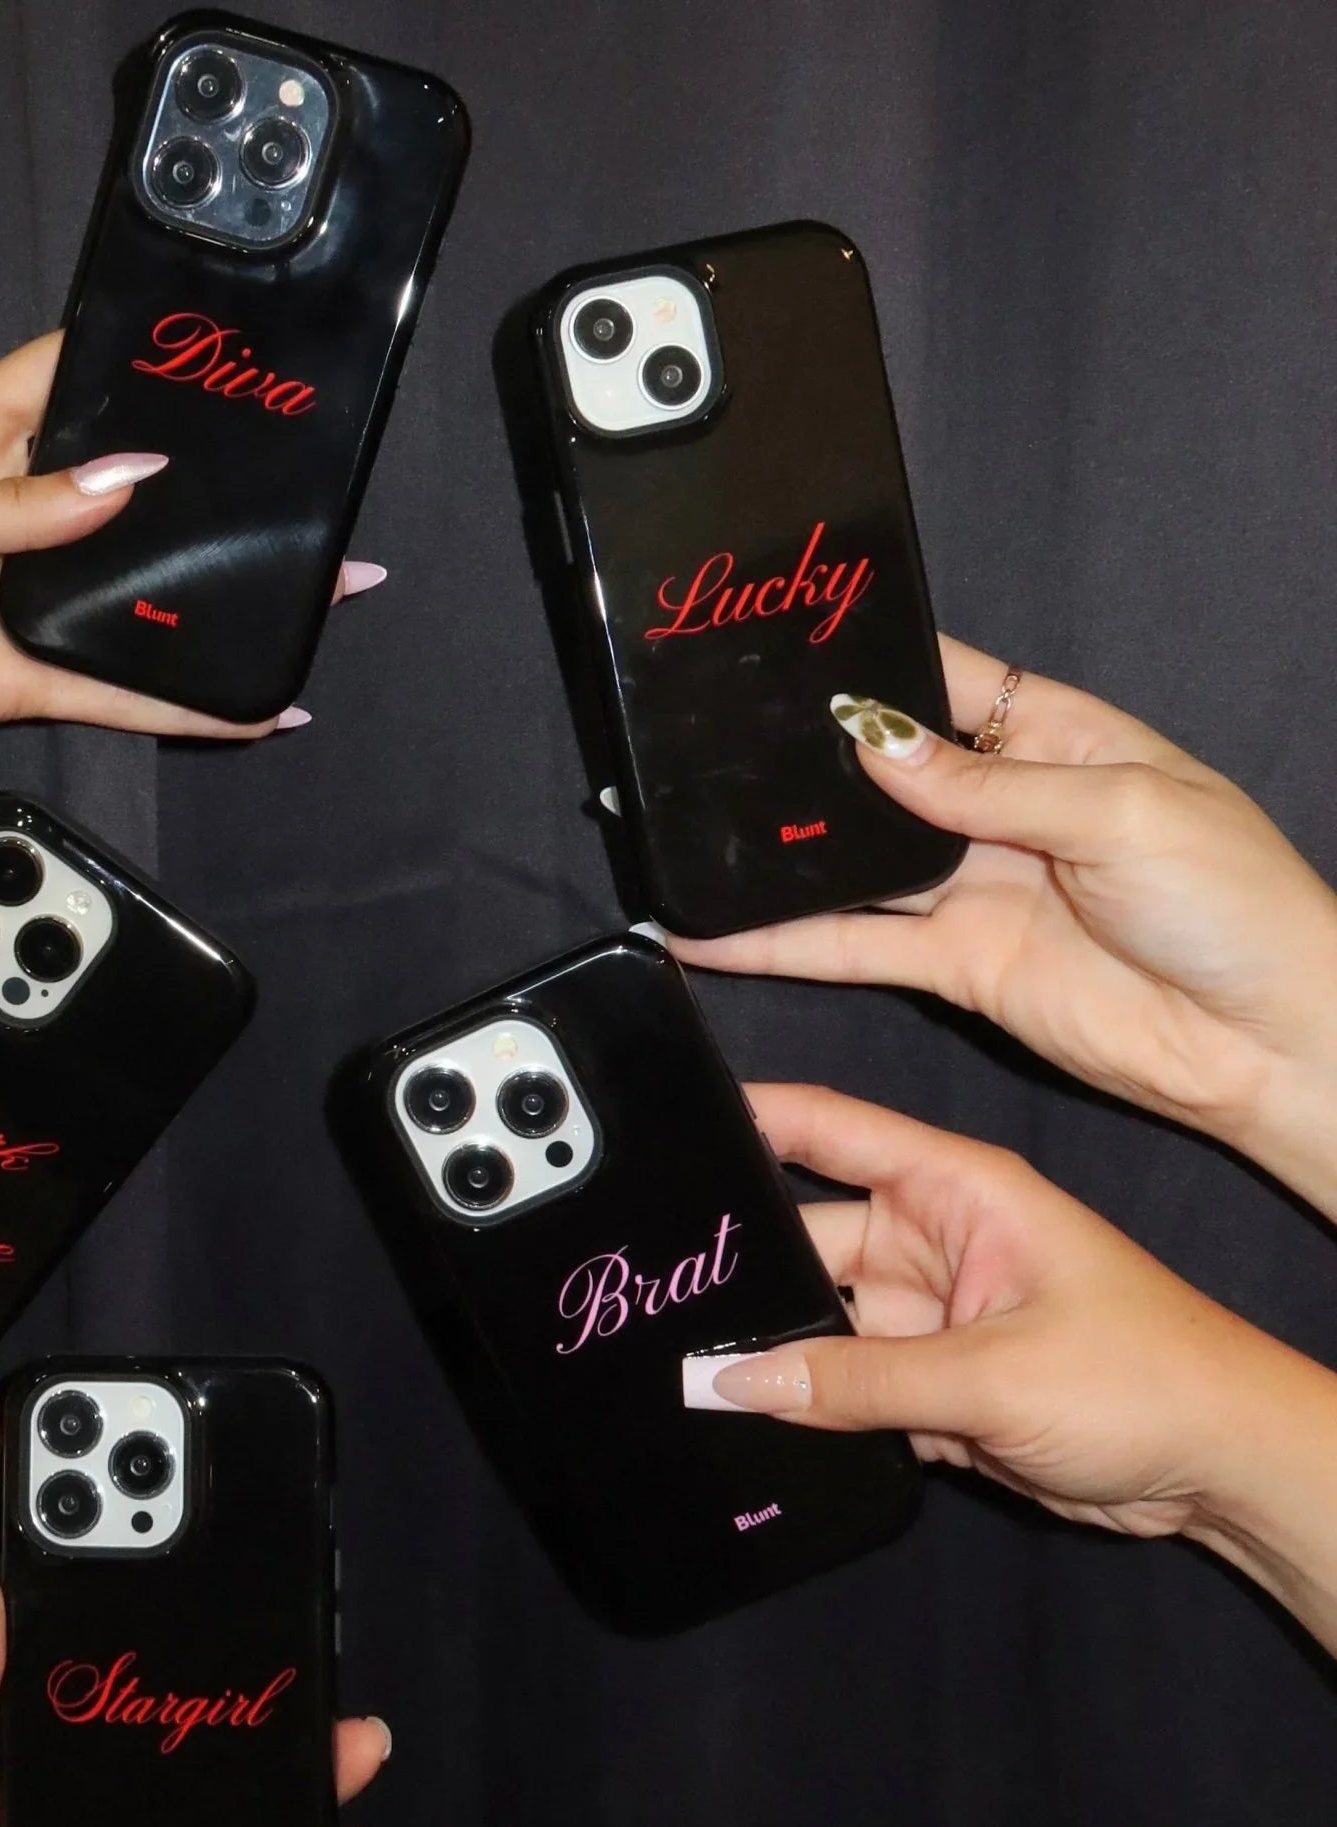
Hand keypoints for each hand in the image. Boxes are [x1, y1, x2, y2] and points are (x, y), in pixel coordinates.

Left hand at [0, 332, 384, 804]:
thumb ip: (13, 505)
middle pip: (114, 490)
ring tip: (306, 584)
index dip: (127, 364)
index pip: (53, 381)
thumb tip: (125, 480)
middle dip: (196, 484)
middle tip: (292, 476)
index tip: (213, 354)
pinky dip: (180, 701)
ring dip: (209, 593)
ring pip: (131, 591)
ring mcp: (14, 599)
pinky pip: (115, 685)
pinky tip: (249, 705)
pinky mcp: (20, 677)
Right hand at [667, 636, 1336, 1216]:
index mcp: (1059, 739)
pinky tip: (719, 936)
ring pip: (853, 863)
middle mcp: (1001, 808)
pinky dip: (782, 944)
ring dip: (781, 858)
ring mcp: (971, 888)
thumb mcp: (1122, 810)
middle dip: (808, 762)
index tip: (789, 651)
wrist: (1265, 1041)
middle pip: (882, 773)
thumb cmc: (1234, 904)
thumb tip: (878, 745)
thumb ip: (990, 785)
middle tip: (712, 750)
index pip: (949, 682)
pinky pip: (851, 946)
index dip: (877, 665)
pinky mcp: (951, 965)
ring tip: (694, 842)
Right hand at [684, 1087, 1336, 1654]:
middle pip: (804, 1237)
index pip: (826, 1128)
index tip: (661, 1118)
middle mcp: (931, 1240)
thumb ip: (854, 1381)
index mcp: (954, 1190)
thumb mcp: (992, 1374)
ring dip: (770, 1350)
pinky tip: (744, 1421)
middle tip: (646, 1287)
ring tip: (680, 1364)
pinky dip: (804, 1406)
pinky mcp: (931, 1385)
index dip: (747, 1114)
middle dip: (741, 1268)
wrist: (1227, 1471)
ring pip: (815, 1323)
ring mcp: (928, 1315)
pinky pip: (841, 1386)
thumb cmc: (1150, 1380)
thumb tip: (730, 1380)